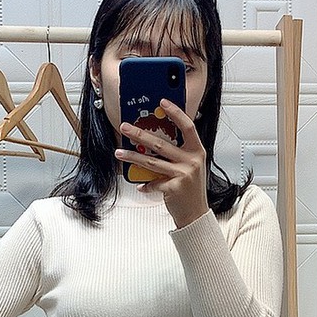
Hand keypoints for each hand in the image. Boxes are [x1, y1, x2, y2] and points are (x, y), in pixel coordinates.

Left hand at [115, 99, 208, 228]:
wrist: (196, 214)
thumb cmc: (191, 190)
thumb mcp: (191, 167)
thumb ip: (179, 153)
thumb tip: (155, 141)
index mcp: (197, 151)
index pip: (188, 126)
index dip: (176, 113)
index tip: (162, 102)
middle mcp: (191, 160)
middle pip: (161, 143)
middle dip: (139, 134)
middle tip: (125, 127)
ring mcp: (183, 174)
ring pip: (151, 162)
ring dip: (132, 157)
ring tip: (119, 152)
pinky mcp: (173, 187)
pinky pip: (153, 182)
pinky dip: (145, 184)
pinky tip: (140, 185)